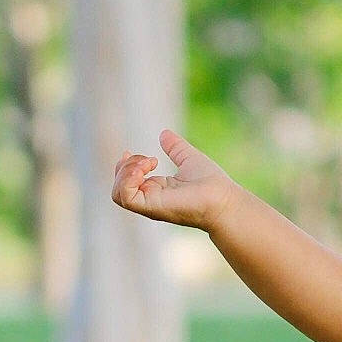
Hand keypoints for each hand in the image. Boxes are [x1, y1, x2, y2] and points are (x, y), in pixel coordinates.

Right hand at [111, 128, 236, 232]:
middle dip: (124, 167)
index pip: (126, 182)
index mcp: (157, 190)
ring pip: (117, 193)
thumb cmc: (212, 183)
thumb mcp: (188, 158)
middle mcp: (151, 200)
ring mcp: (150, 205)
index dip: (124, 166)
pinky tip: (147, 169)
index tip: (132, 152)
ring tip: (147, 163)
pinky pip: (125, 196)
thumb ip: (175, 147)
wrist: (224, 198)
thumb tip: (164, 134)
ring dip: (125, 172)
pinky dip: (129, 179)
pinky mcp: (151, 207)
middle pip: (117, 188)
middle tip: (148, 160)